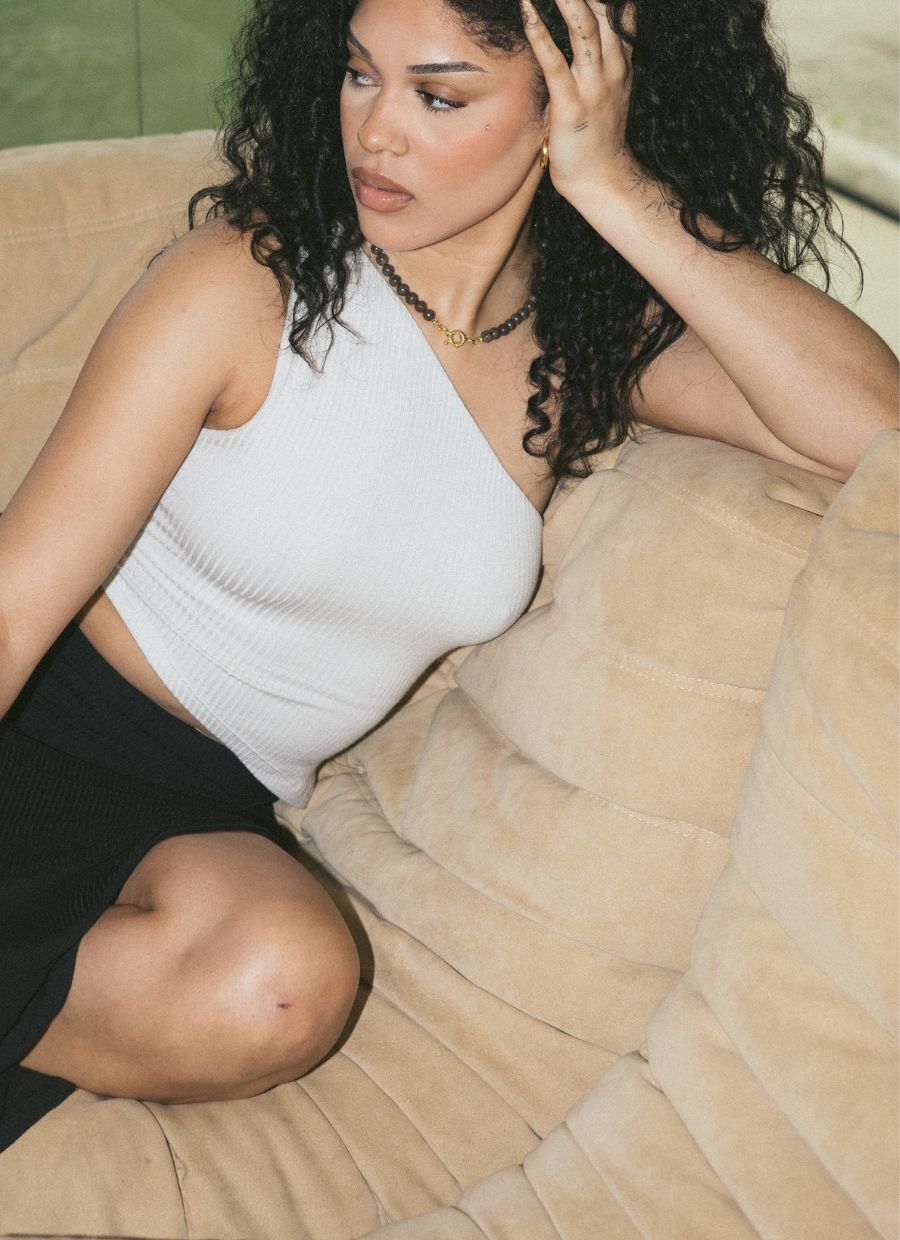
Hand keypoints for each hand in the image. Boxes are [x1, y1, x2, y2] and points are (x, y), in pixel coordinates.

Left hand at [521, 0, 638, 206]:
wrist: (603, 179)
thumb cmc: (598, 135)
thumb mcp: (607, 88)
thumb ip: (600, 56)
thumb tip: (586, 29)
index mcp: (622, 59)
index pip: (619, 8)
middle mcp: (613, 66)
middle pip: (603, 7)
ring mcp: (595, 85)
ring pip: (584, 26)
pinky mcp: (572, 105)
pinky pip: (556, 63)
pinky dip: (540, 34)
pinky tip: (527, 11)